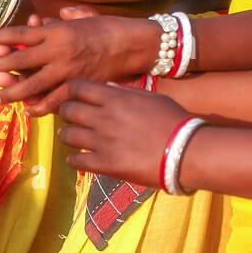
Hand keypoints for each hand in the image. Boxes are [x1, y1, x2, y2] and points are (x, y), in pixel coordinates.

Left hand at [0, 9, 158, 114]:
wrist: (135, 44)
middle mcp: (59, 50)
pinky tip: (28, 110)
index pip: (23, 33)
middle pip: (21, 59)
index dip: (2, 37)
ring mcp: (68, 71)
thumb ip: (61, 19)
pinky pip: (54, 101)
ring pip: (32, 85)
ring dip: (11, 91)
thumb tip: (42, 23)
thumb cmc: (110, 27)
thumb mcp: (84, 16)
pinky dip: (39, 107)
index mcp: (59, 31)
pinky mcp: (79, 87)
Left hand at [58, 80, 192, 185]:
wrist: (185, 151)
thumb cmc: (173, 121)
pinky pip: (76, 160)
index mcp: (115, 98)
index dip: (72, 91)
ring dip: (69, 135)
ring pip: (67, 135)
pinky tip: (80, 158)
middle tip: (72, 118)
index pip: (78, 87)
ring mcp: (102, 142)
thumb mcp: (151, 97)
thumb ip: (125, 93)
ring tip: (75, 138)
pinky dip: (75, 158)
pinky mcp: (105, 165)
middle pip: (68, 110)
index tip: (74, 96)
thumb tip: (106, 89)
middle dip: (66, 112)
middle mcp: (104, 117)